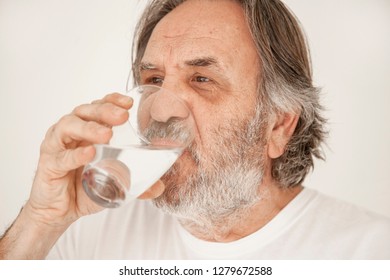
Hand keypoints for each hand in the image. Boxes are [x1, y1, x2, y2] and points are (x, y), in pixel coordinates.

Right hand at [25, 93, 132, 228]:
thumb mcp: (114, 183)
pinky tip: (88, 153)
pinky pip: (60, 157)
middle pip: (84, 111)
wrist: (60, 211)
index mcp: (86, 130)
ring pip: (68, 126)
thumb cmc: (84, 188)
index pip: (98, 107)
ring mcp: (57, 147)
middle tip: (122, 117)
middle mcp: (70, 133)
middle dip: (104, 111)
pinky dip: (75, 155)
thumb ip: (136, 183)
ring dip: (88, 128)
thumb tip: (159, 187)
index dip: (111, 101)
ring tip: (107, 135)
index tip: (129, 103)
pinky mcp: (49, 166)